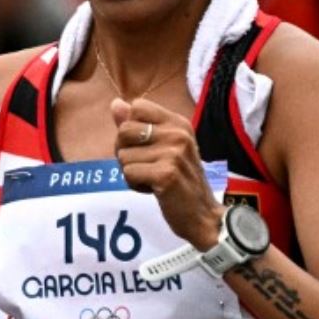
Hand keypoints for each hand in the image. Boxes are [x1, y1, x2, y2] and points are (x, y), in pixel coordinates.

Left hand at [111, 99, 222, 247]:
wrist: (202, 214)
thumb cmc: (180, 180)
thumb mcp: (163, 147)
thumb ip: (137, 125)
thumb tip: (115, 103)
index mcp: (178, 122)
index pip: (137, 107)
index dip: (131, 128)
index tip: (146, 146)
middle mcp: (178, 133)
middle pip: (123, 131)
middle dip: (126, 152)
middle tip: (148, 167)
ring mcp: (173, 152)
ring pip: (123, 155)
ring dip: (131, 172)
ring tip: (154, 179)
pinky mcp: (166, 173)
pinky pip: (128, 173)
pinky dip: (135, 186)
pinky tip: (155, 190)